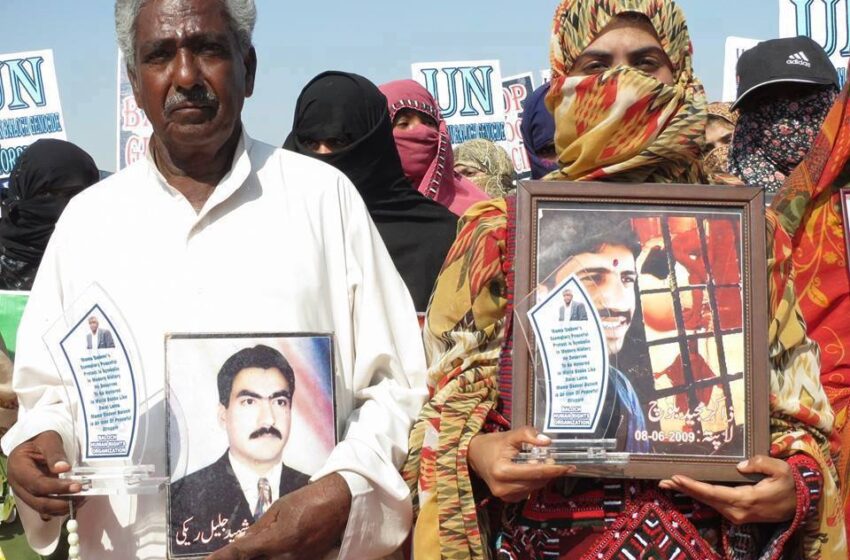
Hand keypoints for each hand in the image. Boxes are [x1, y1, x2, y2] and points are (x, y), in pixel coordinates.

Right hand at [7, 431, 82, 520]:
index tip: (77, 486)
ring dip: (62, 508)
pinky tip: (73, 503)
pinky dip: (58, 510)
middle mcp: (18, 484)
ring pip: (41, 508)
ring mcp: (24, 493)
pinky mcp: (32, 497)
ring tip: (81, 499)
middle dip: (62, 502)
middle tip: (82, 496)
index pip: (37, 484)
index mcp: (18, 468)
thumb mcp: (48, 439)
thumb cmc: (40, 440)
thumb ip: (55, 453)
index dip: (57, 488)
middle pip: (38, 501)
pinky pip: (43, 509)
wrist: (33, 444)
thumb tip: (64, 468)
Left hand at [207, 473, 350, 559]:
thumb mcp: (278, 508)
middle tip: (227, 554)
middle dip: (241, 557)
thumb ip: (258, 529)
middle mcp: (287, 557)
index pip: (241, 553)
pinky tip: (269, 549)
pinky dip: (272, 557)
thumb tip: (241, 544)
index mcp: (278, 540)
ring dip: (257, 557)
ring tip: (258, 544)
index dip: (222, 558)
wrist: (340, 503)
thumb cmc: (309, 500)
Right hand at [467, 427, 574, 502]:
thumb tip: (547, 442)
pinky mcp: (506, 499)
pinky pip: (528, 491)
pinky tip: (531, 471)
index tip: (570, 466)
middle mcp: (503, 488)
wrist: (474, 456)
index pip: (536, 472)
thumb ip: (527, 435)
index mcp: (502, 471)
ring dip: (542, 477)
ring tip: (542, 463)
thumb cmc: (492, 444)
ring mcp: (504, 496)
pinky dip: (533, 482)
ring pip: (534, 488)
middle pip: (536, 481)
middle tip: (557, 461)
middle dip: (549, 472)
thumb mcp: (509, 435)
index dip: (555, 469)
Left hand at [659, 455, 795, 524]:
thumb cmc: (790, 484)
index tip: (676, 478)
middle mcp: (737, 510)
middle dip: (683, 489)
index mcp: (746, 499)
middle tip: (662, 480)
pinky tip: (687, 488)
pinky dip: (699, 495)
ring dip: (688, 492)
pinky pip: (714, 503)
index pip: (714, 492)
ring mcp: (737, 514)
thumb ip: (761, 463)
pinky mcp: (737, 513)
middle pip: (705, 499)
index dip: (693, 486)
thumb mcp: (781, 469)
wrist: (801, 504)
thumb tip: (740, 464)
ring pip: (708, 502)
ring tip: (668, 483)